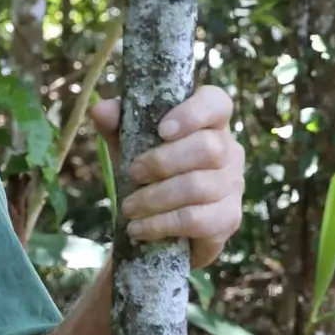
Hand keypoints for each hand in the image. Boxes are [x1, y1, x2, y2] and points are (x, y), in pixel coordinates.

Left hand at [97, 85, 244, 271]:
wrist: (167, 230)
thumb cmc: (153, 176)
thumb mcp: (132, 148)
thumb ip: (118, 127)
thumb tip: (101, 109)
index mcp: (210, 124)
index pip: (216, 103)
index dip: (193, 113)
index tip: (162, 130)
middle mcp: (229, 150)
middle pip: (208, 147)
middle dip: (162, 162)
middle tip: (133, 174)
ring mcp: (233, 185)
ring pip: (198, 186)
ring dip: (155, 198)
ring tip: (128, 208)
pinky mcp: (228, 218)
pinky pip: (196, 220)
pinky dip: (160, 224)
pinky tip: (138, 229)